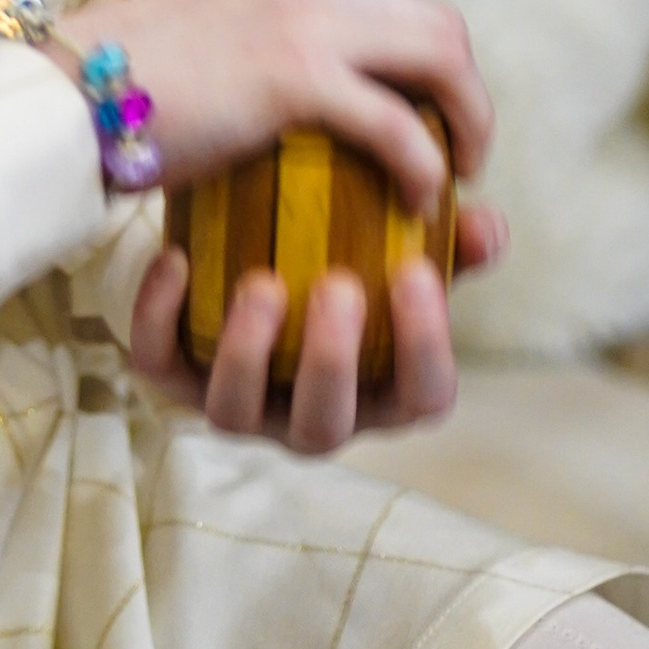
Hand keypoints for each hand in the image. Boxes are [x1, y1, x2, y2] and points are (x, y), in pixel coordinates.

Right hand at [55, 0, 508, 456]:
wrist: (63, 95)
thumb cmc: (112, 88)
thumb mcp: (197, 41)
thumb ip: (247, 48)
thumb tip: (269, 98)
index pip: (388, 2)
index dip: (422, 65)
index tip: (423, 119)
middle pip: (436, 23)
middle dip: (464, 91)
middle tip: (461, 153)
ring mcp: (307, 18)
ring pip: (440, 58)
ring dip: (465, 121)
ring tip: (455, 178)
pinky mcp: (298, 74)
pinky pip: (399, 123)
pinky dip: (424, 163)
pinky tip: (418, 199)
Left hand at [128, 235, 503, 456]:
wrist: (243, 247)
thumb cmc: (343, 261)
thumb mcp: (396, 251)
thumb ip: (446, 243)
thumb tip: (489, 224)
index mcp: (379, 390)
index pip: (422, 399)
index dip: (426, 349)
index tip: (417, 276)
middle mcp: (309, 413)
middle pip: (324, 424)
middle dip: (332, 362)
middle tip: (339, 286)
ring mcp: (239, 404)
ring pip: (236, 413)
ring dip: (249, 352)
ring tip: (263, 283)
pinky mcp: (174, 378)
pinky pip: (160, 366)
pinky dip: (160, 318)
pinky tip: (176, 261)